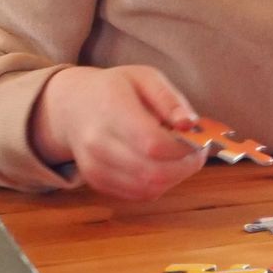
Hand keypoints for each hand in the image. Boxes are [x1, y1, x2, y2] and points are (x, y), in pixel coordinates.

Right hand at [29, 65, 208, 200]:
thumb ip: (169, 98)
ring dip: (175, 177)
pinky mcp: (97, 182)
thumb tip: (190, 123)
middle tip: (197, 152)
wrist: (73, 107)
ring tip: (179, 157)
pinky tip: (161, 165)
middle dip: (185, 167)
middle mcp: (97, 142)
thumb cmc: (114, 89)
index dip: (184, 148)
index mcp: (111, 110)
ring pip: (148, 188)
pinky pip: (138, 194)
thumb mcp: (144, 77)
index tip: (199, 139)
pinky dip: (159, 184)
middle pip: (153, 172)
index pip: (153, 143)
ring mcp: (94, 166)